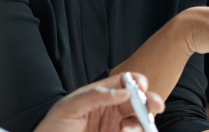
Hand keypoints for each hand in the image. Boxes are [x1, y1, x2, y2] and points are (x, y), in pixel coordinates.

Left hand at [35, 72, 165, 131]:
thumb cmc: (53, 127)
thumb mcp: (70, 107)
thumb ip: (96, 96)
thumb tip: (123, 91)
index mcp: (99, 94)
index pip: (123, 82)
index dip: (135, 81)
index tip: (142, 87)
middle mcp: (110, 109)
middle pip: (137, 101)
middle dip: (150, 101)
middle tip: (156, 105)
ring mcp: (113, 126)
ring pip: (138, 120)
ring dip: (143, 121)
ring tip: (131, 128)